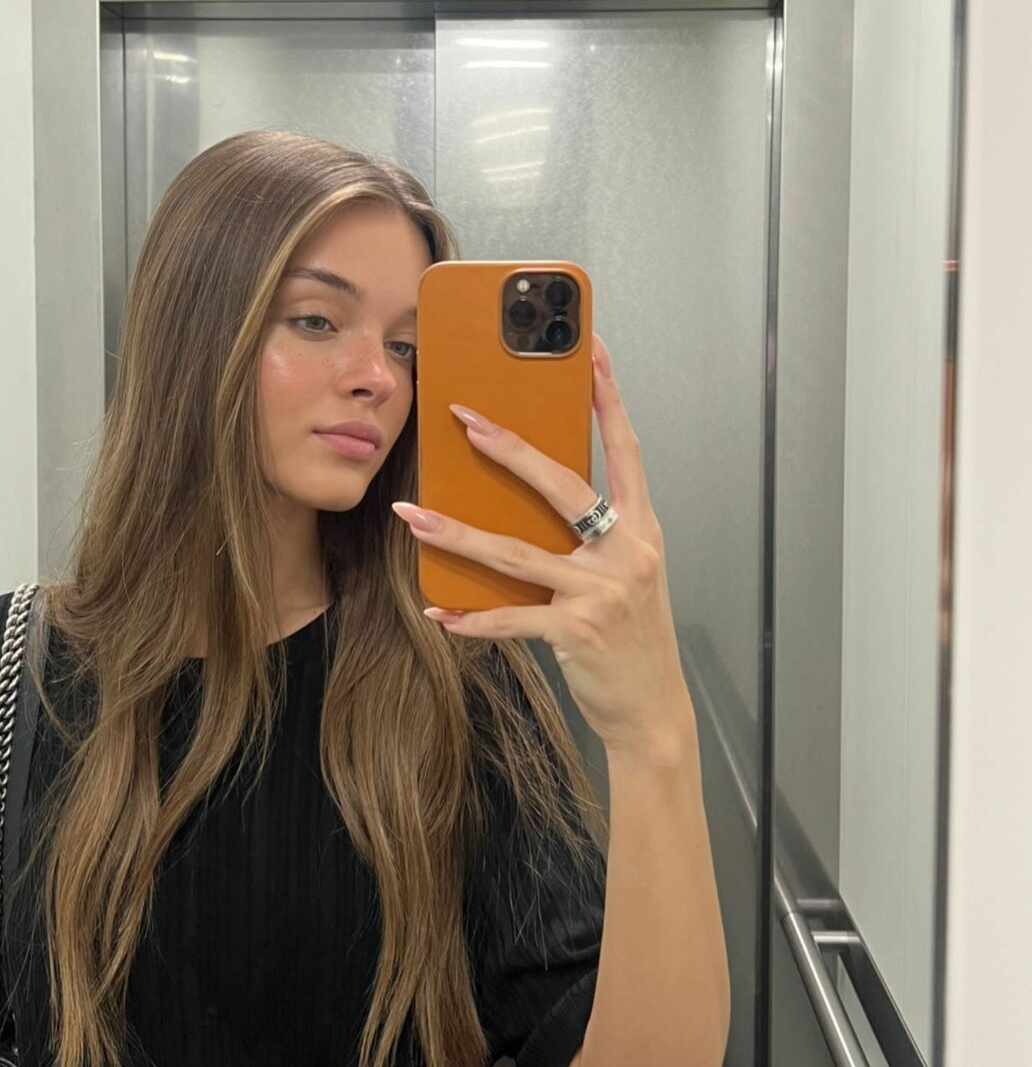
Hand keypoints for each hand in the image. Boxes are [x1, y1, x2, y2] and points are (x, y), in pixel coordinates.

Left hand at [391, 333, 692, 758]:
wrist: (654, 712)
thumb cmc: (634, 639)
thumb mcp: (626, 575)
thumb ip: (592, 536)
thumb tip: (529, 497)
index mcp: (642, 529)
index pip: (627, 450)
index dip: (610, 400)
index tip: (593, 353)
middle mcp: (627, 551)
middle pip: (562, 485)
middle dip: (510, 448)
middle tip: (466, 420)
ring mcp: (603, 591)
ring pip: (516, 552)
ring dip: (456, 532)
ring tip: (412, 514)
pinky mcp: (577, 631)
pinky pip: (511, 619)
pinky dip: (471, 619)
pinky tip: (440, 613)